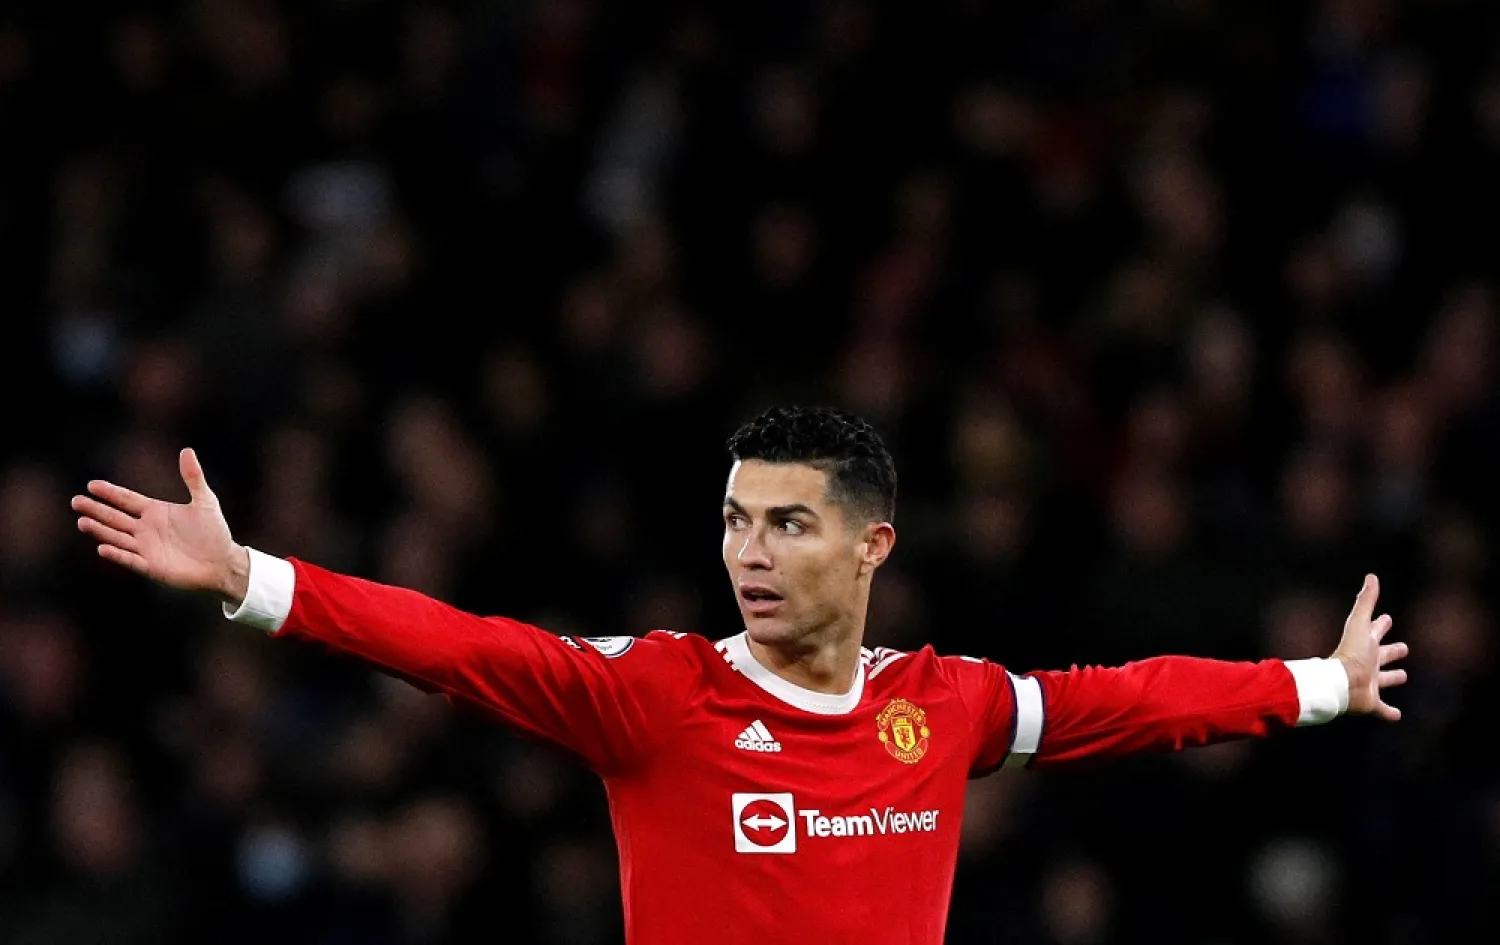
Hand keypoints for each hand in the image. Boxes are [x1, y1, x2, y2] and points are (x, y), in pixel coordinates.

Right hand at [71, 448, 250, 603]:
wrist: (223, 562)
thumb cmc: (214, 532)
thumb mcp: (205, 501)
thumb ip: (193, 477)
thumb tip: (187, 450)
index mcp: (155, 511)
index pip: (127, 499)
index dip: (110, 493)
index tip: (91, 485)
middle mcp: (146, 529)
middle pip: (116, 518)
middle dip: (96, 510)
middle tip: (76, 501)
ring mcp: (147, 548)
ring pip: (118, 537)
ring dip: (100, 530)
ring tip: (82, 522)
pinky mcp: (152, 567)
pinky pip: (131, 560)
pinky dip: (118, 555)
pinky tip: (103, 548)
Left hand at [1333, 574, 1409, 720]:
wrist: (1341, 683)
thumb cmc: (1351, 653)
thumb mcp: (1360, 623)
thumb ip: (1366, 601)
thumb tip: (1371, 576)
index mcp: (1365, 645)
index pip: (1375, 631)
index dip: (1381, 625)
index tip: (1387, 617)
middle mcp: (1368, 664)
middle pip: (1381, 655)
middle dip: (1391, 650)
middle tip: (1403, 647)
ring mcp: (1370, 683)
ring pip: (1384, 680)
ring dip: (1392, 678)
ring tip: (1403, 676)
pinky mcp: (1371, 703)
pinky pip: (1382, 709)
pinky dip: (1389, 713)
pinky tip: (1397, 715)